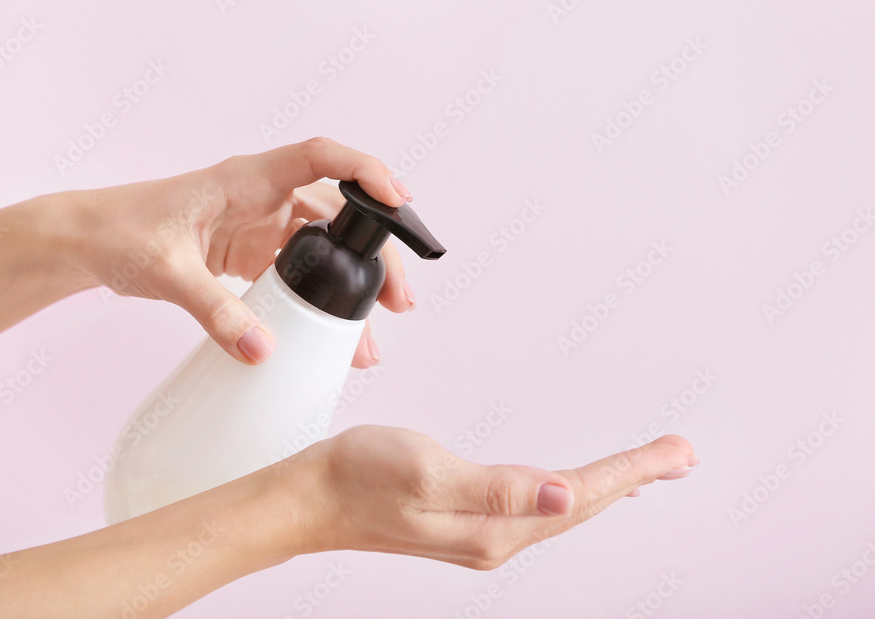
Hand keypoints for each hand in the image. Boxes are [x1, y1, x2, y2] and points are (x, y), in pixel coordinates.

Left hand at [65, 138, 414, 367]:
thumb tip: (263, 351)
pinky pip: (302, 273)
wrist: (90, 242)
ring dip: (354, 285)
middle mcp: (262, 196)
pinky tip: (335, 333)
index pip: (319, 158)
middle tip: (399, 300)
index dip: (364, 171)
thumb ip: (215, 311)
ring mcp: (261, 225)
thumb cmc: (120, 232)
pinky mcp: (253, 253)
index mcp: (246, 178)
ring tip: (372, 334)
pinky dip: (322, 300)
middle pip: (339, 214)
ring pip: (326, 248)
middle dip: (375, 254)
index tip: (399, 200)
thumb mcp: (166, 271)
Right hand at [288, 425, 697, 568]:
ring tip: (645, 469)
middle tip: (679, 456)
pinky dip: (569, 492)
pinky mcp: (469, 522)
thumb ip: (497, 489)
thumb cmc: (359, 477)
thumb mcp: (427, 472)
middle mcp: (495, 539)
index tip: (674, 454)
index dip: (632, 471)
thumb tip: (559, 495)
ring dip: (609, 487)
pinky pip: (538, 509)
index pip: (579, 496)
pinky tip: (574, 488)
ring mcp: (482, 534)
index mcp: (493, 527)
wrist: (313, 498)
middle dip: (634, 479)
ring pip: (562, 509)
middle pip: (581, 506)